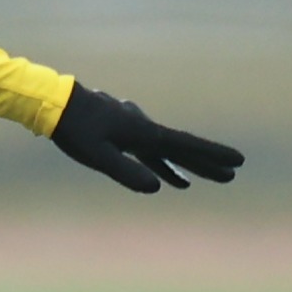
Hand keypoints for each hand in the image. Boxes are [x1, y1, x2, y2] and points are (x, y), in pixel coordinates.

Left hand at [50, 83, 243, 192]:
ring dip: (184, 166)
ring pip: (165, 151)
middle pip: (182, 150)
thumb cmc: (75, 130)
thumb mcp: (98, 155)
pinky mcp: (121, 133)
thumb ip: (126, 172)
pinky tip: (167, 178)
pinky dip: (160, 164)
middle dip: (206, 164)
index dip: (212, 155)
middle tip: (231, 176)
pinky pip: (148, 152)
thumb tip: (157, 187)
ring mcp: (133, 129)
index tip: (237, 161)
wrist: (54, 104)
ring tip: (199, 183)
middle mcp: (144, 128)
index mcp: (144, 133)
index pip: (186, 146)